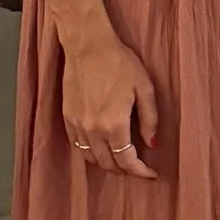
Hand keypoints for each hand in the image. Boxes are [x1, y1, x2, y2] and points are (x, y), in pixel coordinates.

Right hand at [58, 11, 160, 175]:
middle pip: (108, 164)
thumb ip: (150, 119)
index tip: (152, 174)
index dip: (141, 172)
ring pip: (90, 158)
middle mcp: (93, 130)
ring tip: (120, 160)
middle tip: (138, 167)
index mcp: (114, 125)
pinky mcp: (67, 116)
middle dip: (125, 170)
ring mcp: (78, 124)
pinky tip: (100, 147)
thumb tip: (152, 144)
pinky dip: (90, 152)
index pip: (127, 161)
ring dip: (106, 164)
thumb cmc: (120, 62)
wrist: (88, 45)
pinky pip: (77, 144)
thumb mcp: (145, 88)